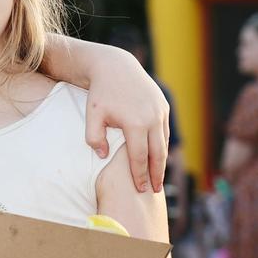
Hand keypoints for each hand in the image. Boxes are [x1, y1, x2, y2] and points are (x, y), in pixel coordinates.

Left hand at [83, 50, 168, 192]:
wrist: (116, 66)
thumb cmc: (101, 93)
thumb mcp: (92, 115)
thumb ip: (94, 138)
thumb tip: (103, 156)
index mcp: (135, 123)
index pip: (139, 157)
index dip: (140, 175)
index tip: (140, 189)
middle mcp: (152, 118)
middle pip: (157, 154)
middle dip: (157, 174)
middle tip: (156, 190)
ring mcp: (160, 111)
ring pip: (164, 143)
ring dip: (162, 161)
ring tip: (159, 177)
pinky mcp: (163, 106)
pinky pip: (165, 131)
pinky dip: (163, 146)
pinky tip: (159, 156)